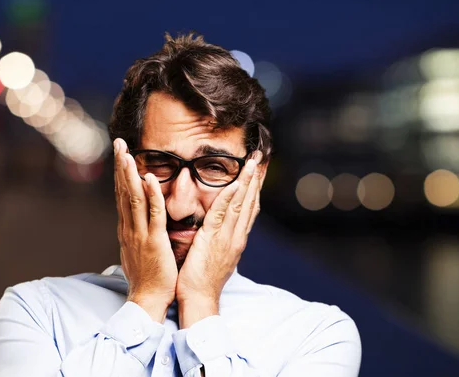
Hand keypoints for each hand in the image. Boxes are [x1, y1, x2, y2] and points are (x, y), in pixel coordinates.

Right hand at [114, 138, 177, 322]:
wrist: (148, 299)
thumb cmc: (146, 276)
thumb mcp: (137, 249)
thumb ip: (136, 231)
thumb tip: (134, 219)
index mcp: (127, 229)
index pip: (121, 195)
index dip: (120, 173)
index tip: (120, 154)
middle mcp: (129, 228)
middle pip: (122, 191)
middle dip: (120, 166)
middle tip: (118, 143)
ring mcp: (139, 234)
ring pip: (133, 199)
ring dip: (130, 175)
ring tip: (127, 154)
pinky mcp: (154, 241)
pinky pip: (153, 214)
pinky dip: (151, 196)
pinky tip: (149, 179)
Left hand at [176, 152, 264, 327]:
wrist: (199, 299)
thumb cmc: (202, 280)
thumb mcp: (216, 256)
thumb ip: (220, 239)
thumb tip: (220, 227)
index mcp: (237, 240)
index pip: (250, 209)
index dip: (255, 188)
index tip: (257, 171)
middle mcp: (237, 236)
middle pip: (250, 202)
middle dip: (255, 179)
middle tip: (259, 158)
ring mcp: (227, 238)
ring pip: (240, 204)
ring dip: (247, 181)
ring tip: (251, 162)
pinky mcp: (213, 240)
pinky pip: (222, 214)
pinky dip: (229, 197)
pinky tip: (234, 183)